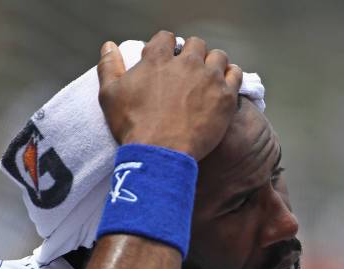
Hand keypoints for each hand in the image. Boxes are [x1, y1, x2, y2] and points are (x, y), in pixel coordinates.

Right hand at [97, 30, 241, 160]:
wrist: (160, 155)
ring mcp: (208, 78)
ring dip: (213, 65)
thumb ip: (109, 67)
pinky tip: (224, 87)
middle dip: (192, 56)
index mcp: (158, 58)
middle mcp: (186, 62)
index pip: (166, 38)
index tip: (166, 62)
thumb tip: (109, 46)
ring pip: (218, 57)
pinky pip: (235, 75)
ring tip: (208, 81)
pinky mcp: (225, 97)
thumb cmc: (133, 128)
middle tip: (188, 75)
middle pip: (195, 45)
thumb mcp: (109, 96)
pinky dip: (231, 77)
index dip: (166, 49)